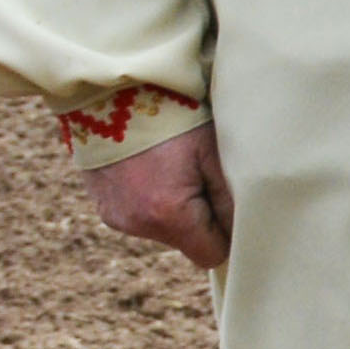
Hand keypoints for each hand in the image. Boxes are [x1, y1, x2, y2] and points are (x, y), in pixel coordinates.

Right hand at [89, 126, 231, 268]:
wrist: (113, 93)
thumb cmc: (173, 118)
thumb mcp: (213, 154)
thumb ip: (231, 200)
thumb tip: (245, 233)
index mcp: (168, 215)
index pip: (211, 255)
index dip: (227, 235)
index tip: (231, 207)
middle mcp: (137, 225)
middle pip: (187, 242)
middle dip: (202, 218)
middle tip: (201, 175)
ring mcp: (116, 217)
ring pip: (164, 230)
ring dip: (176, 208)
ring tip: (174, 166)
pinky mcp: (103, 206)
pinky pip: (140, 216)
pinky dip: (152, 200)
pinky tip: (154, 168)